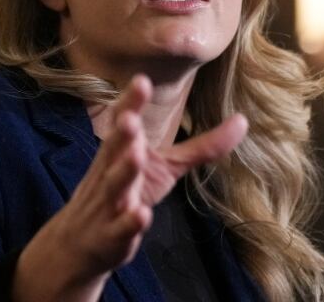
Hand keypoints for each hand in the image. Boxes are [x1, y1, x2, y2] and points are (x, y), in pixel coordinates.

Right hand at [13, 74, 247, 301]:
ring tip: (136, 156)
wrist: (80, 243)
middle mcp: (111, 171)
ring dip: (124, 171)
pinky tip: (140, 215)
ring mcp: (109, 204)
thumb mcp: (167, 166)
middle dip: (123, 133)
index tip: (141, 80)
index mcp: (121, 150)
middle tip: (131, 118)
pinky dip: (129, 223)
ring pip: (115, 186)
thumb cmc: (127, 192)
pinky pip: (120, 229)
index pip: (124, 121)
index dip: (131, 102)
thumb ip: (203, 146)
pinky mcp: (110, 236)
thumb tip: (243, 120)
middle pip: (114, 149)